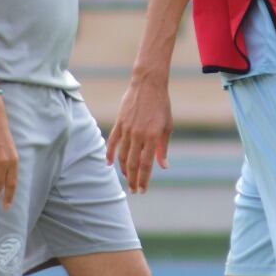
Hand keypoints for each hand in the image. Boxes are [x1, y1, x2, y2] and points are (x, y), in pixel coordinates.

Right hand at [105, 71, 172, 193]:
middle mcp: (139, 135)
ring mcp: (127, 129)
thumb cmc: (161, 106)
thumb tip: (163, 167)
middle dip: (133, 180)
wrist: (148, 85)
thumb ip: (163, 148)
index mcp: (152, 137)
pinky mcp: (119, 123)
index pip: (146, 164)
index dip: (143, 179)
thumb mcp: (167, 127)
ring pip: (122, 155)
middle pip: (133, 163)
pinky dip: (110, 154)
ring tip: (126, 179)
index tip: (142, 190)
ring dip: (123, 170)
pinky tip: (109, 164)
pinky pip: (112, 142)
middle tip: (133, 190)